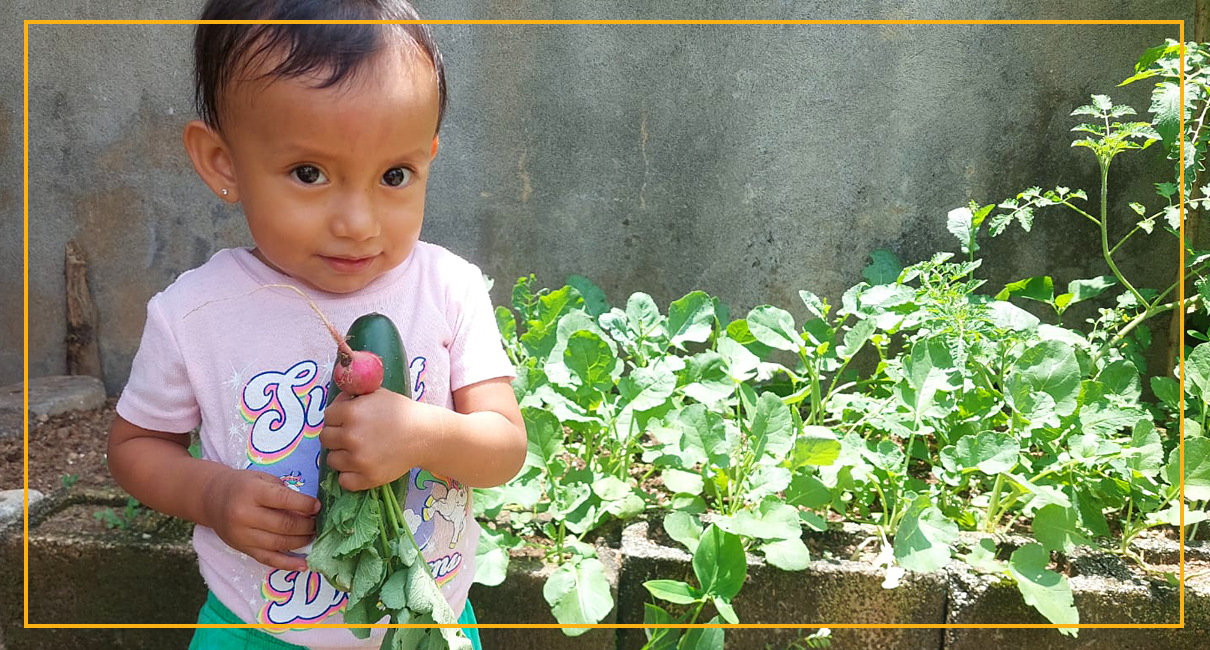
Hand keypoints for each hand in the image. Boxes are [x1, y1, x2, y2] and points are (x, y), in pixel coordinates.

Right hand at [200, 467, 319, 571]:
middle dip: (307, 525)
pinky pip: (268, 560)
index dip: (306, 505)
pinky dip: (288, 564)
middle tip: (318, 523)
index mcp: (252, 492)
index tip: (318, 507)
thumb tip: (310, 509)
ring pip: (279, 543)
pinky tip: (303, 564)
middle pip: (284, 524)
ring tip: (313, 536)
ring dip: (302, 542)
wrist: (213, 499)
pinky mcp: (243, 549)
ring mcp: (243, 535)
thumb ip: (284, 492)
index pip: (284, 500)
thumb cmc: (244, 486)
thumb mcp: (263, 479)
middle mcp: (245, 515)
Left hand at [320, 389, 438, 491]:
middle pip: (326, 438)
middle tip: (351, 436)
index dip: (337, 417)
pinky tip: (360, 466)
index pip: (327, 417)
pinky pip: (344, 481)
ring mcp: (358, 459)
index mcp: (351, 412)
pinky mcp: (367, 477)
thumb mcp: (376, 394)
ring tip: (357, 451)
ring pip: (332, 460)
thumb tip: (337, 401)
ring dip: (341, 455)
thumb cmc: (401, 411)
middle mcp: (351, 436)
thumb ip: (353, 396)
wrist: (424, 434)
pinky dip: (349, 475)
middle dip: (336, 436)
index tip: (347, 420)